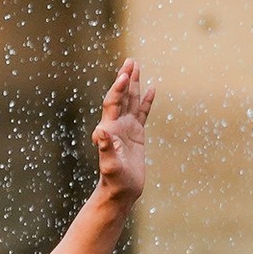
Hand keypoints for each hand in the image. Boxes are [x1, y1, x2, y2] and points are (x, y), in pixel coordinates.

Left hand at [92, 58, 154, 202]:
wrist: (120, 193)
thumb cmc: (115, 182)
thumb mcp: (110, 167)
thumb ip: (106, 150)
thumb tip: (100, 133)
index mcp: (109, 129)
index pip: (113, 103)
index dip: (118, 89)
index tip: (124, 75)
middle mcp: (116, 125)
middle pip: (121, 96)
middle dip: (125, 78)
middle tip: (130, 60)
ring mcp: (127, 129)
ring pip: (131, 101)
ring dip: (133, 84)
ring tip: (136, 65)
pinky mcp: (136, 135)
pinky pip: (142, 113)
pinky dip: (146, 101)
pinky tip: (151, 89)